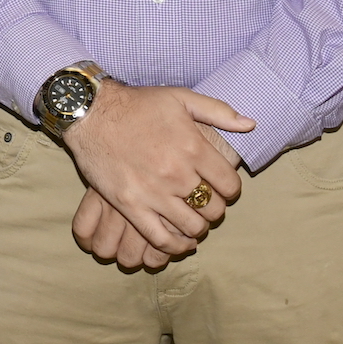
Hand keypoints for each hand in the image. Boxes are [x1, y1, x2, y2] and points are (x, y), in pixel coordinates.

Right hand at [59, 83, 252, 257]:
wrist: (92, 113)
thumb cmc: (138, 104)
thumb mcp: (180, 97)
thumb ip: (218, 111)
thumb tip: (250, 125)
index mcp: (193, 147)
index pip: (229, 185)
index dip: (230, 189)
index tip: (221, 187)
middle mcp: (177, 173)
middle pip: (213, 208)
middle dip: (214, 207)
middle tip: (205, 202)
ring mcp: (153, 192)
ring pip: (192, 226)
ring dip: (197, 226)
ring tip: (192, 217)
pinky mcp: (130, 206)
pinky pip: (161, 238)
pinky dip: (175, 245)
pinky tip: (179, 241)